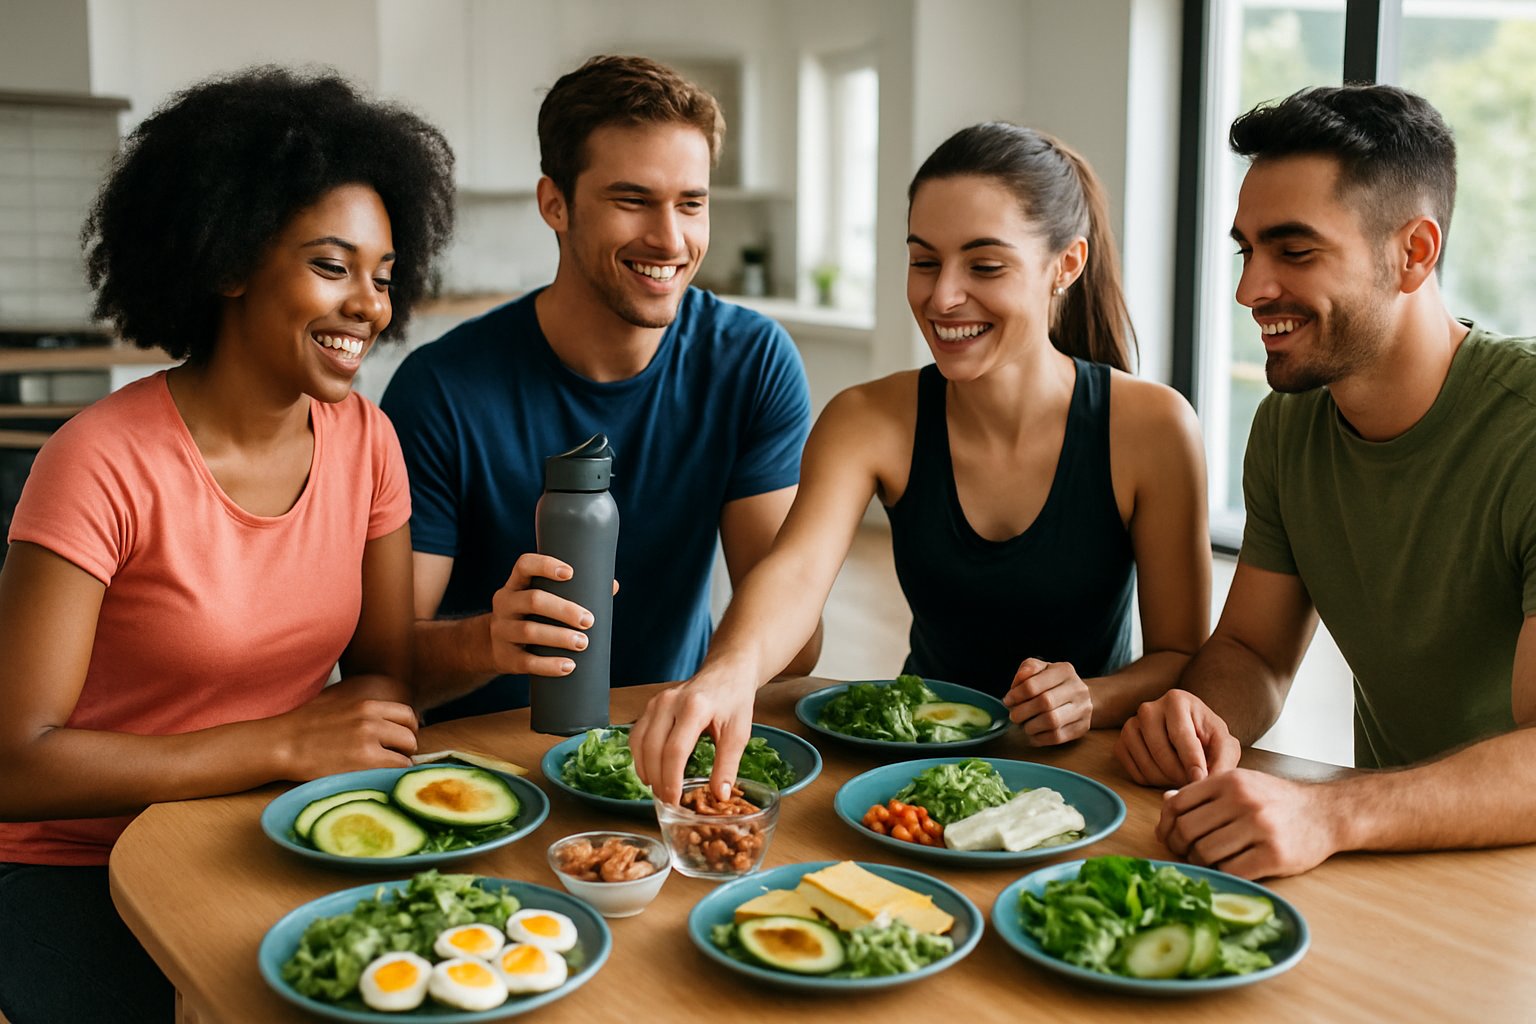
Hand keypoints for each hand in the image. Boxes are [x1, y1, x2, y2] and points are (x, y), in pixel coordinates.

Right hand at [269, 675, 418, 779]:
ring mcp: (370, 740)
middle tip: (393, 759)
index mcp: (367, 705)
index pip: (406, 714)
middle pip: (411, 735)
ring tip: (382, 770)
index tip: (399, 741)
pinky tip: (377, 778)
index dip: (406, 730)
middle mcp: (372, 720)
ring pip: (407, 754)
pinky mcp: (365, 761)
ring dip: (399, 764)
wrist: (282, 743)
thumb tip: (380, 719)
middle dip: (405, 749)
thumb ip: (360, 711)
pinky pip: (396, 770)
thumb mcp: (336, 705)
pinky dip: (392, 776)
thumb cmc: (303, 727)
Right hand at [487, 554, 607, 677]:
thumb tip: (612, 586)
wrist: (495, 647)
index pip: (524, 565)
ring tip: (583, 643)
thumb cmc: (531, 617)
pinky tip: (568, 666)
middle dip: (564, 609)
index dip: (545, 565)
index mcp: (516, 585)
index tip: (570, 573)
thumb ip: (573, 592)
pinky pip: (526, 661)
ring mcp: (502, 630)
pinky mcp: (504, 657)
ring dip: (559, 637)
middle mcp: (505, 603)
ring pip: (529, 631)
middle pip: (533, 600)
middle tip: (589, 620)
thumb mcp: (542, 601)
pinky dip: (548, 665)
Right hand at [629, 669, 756, 805]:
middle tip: (667, 800)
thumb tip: (720, 795)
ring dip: (645, 769)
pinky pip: (637, 735)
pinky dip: (640, 756)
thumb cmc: (734, 700)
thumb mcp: (739, 732)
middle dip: (657, 779)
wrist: (727, 671)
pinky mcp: (651, 705)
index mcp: (694, 708)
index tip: (674, 801)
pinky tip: (651, 770)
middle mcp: (670, 702)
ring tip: (658, 789)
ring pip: (639, 742)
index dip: (671, 780)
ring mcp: (657, 702)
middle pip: (653, 748)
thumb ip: (728, 764)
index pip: (674, 751)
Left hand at [1002, 658, 1091, 744]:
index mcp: (1064, 671)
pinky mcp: (1081, 727)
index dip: (1016, 695)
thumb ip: (1027, 670)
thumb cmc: (1054, 683)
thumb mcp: (1041, 669)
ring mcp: (1082, 709)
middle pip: (1044, 703)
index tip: (1008, 701)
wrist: (1081, 697)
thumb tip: (1016, 685)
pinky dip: (1039, 738)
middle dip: (1022, 712)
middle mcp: (1077, 689)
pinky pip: (1057, 737)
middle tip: (1014, 716)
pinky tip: (1034, 733)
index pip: (1032, 684)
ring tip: (1024, 725)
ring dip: (1030, 726)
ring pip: (1052, 722)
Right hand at [1115, 689, 1240, 786]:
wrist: (1190, 734)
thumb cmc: (1208, 737)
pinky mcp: (1121, 742)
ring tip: (1181, 775)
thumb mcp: (1224, 745)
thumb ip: (1222, 762)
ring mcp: (1130, 725)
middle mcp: (1148, 708)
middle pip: (1161, 752)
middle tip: (1193, 782)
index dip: (1192, 762)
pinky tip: (1165, 773)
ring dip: (1167, 779)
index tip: (1200, 780)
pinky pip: (1134, 773)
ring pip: (1147, 765)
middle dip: (1180, 774)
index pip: (1181, 736)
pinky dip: (1152, 781)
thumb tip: (1202, 782)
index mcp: (1176, 700)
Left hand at [1157, 769, 1340, 878]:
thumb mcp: (1240, 784)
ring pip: (1205, 852)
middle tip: (1185, 852)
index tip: (1168, 835)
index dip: (1167, 823)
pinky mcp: (1274, 855)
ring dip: (1200, 862)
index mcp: (1230, 780)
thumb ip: (1204, 792)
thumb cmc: (1276, 800)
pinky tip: (1229, 867)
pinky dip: (1223, 872)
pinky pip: (1231, 870)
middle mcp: (1243, 800)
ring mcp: (1260, 828)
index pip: (1178, 803)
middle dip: (1179, 846)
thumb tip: (1167, 801)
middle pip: (1187, 830)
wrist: (1325, 813)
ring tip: (1207, 861)